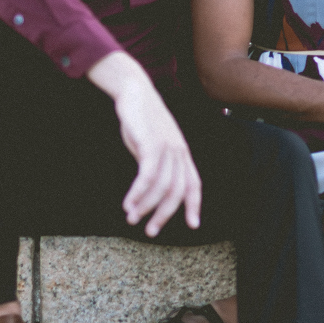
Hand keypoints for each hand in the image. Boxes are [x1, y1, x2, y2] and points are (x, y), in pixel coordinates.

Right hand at [88, 52, 201, 236]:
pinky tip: (129, 203)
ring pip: (161, 186)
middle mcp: (179, 151)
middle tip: (150, 231)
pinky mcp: (151, 143)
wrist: (134, 91)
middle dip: (164, 214)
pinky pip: (147, 175)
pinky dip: (138, 193)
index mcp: (182, 153)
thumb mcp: (152, 144)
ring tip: (132, 218)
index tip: (193, 225)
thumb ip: (156, 164)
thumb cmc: (141, 120)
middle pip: (177, 191)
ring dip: (145, 206)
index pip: (194, 183)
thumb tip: (149, 188)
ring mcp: (167, 147)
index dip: (194, 204)